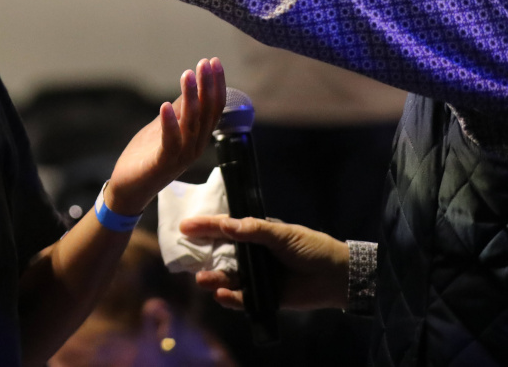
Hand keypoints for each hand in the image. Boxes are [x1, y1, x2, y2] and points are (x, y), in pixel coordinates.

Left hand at [103, 57, 225, 215]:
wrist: (129, 187)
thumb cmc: (146, 155)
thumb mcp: (163, 126)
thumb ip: (179, 111)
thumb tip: (192, 87)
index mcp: (197, 137)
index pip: (214, 108)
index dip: (215, 85)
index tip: (213, 61)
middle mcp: (195, 146)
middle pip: (207, 113)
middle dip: (207, 86)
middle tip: (206, 62)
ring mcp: (181, 156)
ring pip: (192, 124)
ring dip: (191, 98)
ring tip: (187, 74)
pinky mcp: (163, 163)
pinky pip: (170, 142)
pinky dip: (169, 123)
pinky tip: (165, 105)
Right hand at [180, 215, 350, 310]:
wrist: (338, 277)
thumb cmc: (312, 248)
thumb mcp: (284, 234)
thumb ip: (254, 230)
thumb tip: (226, 225)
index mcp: (256, 234)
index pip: (226, 229)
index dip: (205, 227)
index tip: (185, 226)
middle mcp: (252, 255)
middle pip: (221, 254)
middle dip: (203, 255)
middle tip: (186, 256)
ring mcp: (257, 276)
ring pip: (228, 277)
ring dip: (214, 279)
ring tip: (202, 280)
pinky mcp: (264, 297)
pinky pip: (242, 298)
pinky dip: (231, 298)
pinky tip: (222, 295)